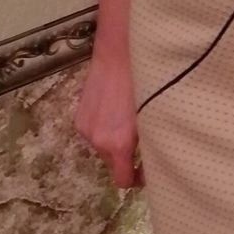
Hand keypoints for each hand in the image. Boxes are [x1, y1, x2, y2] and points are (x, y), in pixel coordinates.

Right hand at [74, 49, 143, 189]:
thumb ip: (151, 145)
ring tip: (127, 119)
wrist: (119, 53)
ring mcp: (84, 128)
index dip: (136, 180)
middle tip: (142, 140)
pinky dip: (104, 127)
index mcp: (117, 144)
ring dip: (114, 140)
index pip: (122, 180)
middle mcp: (97, 140)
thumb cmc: (145, 84)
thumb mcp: (153, 118)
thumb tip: (155, 161)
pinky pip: (94, 131)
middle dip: (127, 156)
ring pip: (102, 146)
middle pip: (112, 163)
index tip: (147, 172)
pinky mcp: (78, 115)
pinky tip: (114, 109)